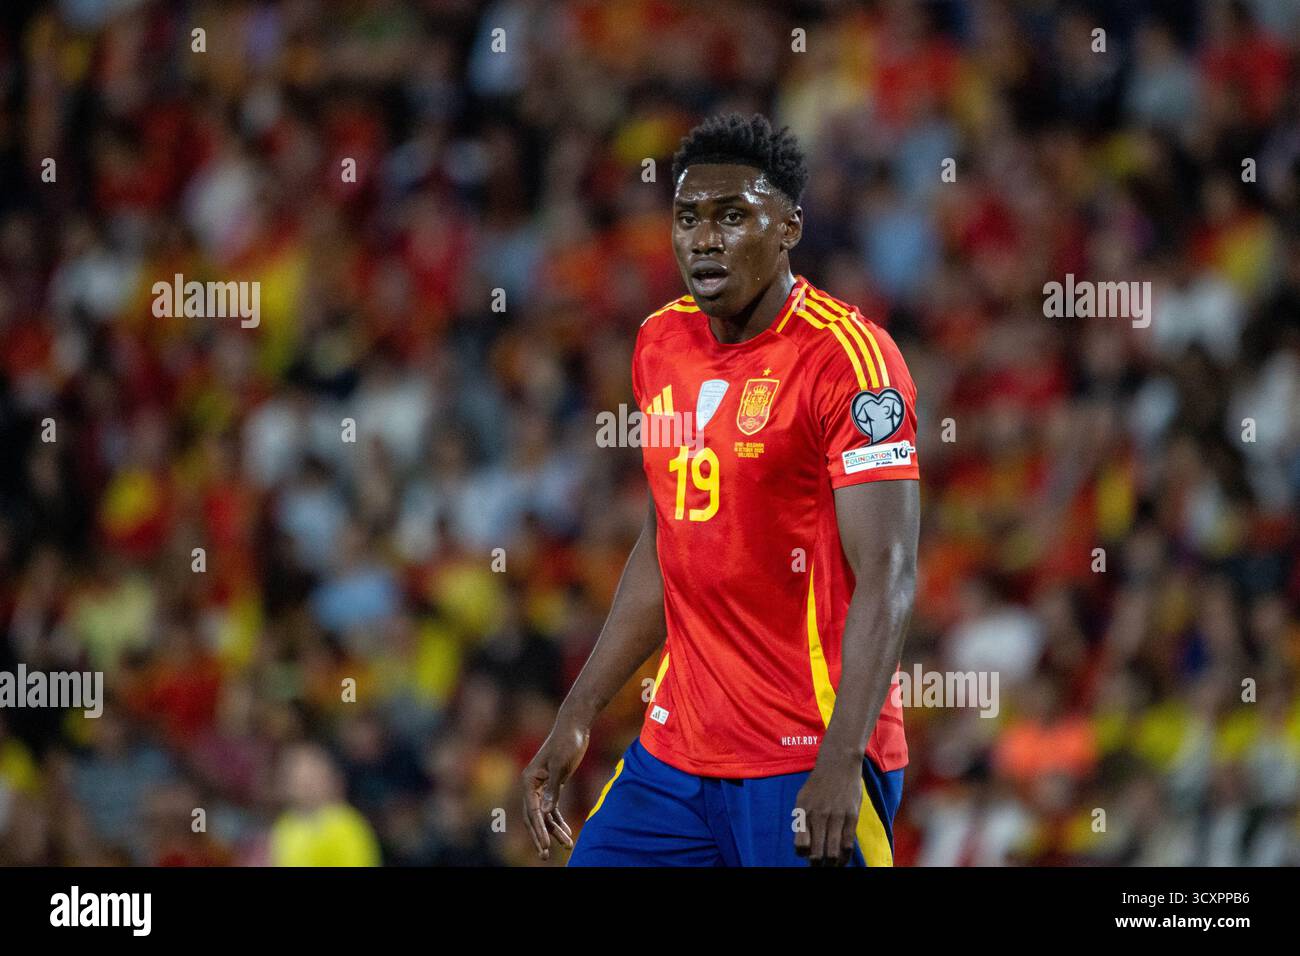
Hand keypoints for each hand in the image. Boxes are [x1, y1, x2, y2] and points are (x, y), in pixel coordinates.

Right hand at [521, 718, 588, 860]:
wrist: (575, 727)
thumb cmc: (567, 742)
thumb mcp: (561, 766)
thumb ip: (552, 789)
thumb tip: (544, 813)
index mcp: (529, 780)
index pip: (531, 811)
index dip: (538, 830)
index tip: (545, 845)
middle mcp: (532, 785)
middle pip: (534, 816)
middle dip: (541, 836)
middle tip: (545, 855)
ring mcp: (542, 786)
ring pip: (544, 814)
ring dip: (553, 830)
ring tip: (566, 845)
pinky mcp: (553, 784)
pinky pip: (552, 808)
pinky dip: (558, 820)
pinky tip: (566, 832)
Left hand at [793, 759, 862, 865]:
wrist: (838, 764)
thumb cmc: (818, 783)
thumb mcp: (803, 798)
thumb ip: (803, 819)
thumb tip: (803, 844)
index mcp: (804, 811)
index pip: (801, 844)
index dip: (803, 853)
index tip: (807, 853)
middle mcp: (818, 815)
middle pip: (816, 852)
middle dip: (817, 864)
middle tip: (819, 866)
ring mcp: (836, 816)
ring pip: (833, 851)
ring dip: (831, 863)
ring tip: (831, 865)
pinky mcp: (851, 816)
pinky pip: (848, 843)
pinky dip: (845, 856)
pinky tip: (842, 859)